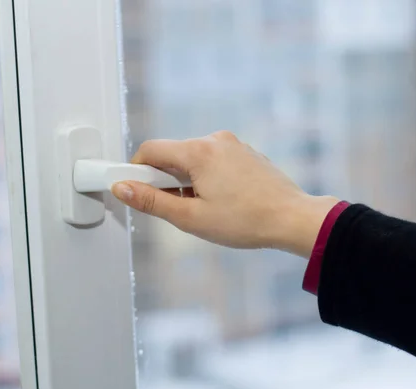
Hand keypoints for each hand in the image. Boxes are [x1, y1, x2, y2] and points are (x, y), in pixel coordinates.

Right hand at [111, 131, 338, 257]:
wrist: (292, 219)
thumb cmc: (246, 221)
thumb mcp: (191, 217)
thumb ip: (152, 202)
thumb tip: (123, 188)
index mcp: (199, 151)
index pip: (150, 149)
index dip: (136, 170)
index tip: (135, 191)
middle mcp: (215, 140)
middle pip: (172, 153)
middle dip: (165, 179)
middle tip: (177, 207)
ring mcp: (233, 145)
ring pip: (193, 158)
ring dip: (187, 181)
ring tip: (205, 208)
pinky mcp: (246, 153)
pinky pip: (214, 160)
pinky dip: (207, 177)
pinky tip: (222, 200)